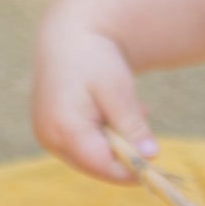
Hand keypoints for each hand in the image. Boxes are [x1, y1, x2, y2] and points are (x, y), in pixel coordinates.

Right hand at [31, 16, 157, 183]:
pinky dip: (106, 135)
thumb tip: (151, 156)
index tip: (157, 164)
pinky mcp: (52, 132)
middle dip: (125, 154)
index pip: (101, 165)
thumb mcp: (118, 89)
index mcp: (64, 128)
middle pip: (96, 164)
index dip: (131, 170)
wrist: (68, 36)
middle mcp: (50, 137)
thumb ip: (132, 124)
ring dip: (117, 142)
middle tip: (147, 127)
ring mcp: (48, 136)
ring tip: (134, 110)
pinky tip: (120, 112)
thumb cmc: (94, 58)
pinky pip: (85, 145)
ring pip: (92, 156)